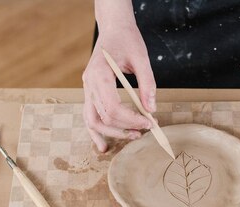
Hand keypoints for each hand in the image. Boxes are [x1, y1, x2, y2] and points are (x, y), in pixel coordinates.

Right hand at [82, 24, 154, 151]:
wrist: (113, 28)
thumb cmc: (127, 39)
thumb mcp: (141, 57)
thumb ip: (147, 83)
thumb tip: (152, 109)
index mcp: (99, 73)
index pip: (112, 106)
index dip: (131, 119)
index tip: (149, 122)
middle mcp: (89, 83)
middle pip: (103, 117)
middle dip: (125, 127)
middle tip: (145, 130)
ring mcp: (87, 88)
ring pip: (92, 120)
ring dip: (111, 133)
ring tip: (132, 137)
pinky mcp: (90, 92)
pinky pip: (90, 116)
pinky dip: (97, 132)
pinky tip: (104, 145)